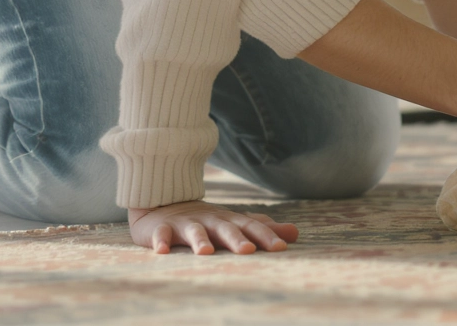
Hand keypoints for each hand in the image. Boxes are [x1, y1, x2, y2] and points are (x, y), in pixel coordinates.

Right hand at [127, 200, 299, 254]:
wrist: (165, 204)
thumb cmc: (207, 220)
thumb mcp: (235, 224)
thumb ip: (263, 229)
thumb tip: (295, 233)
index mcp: (229, 221)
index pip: (251, 227)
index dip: (266, 236)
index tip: (281, 247)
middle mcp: (210, 221)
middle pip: (225, 229)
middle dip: (236, 239)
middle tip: (248, 250)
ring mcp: (185, 224)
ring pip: (193, 231)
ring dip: (199, 240)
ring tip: (206, 252)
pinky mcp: (161, 228)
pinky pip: (160, 234)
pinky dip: (161, 241)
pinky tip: (162, 251)